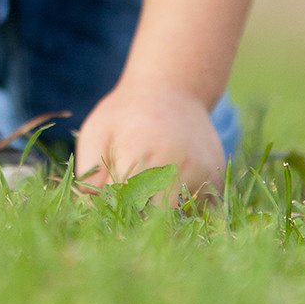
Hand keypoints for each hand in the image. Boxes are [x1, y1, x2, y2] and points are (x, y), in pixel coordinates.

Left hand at [75, 78, 225, 199]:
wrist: (173, 88)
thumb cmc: (127, 112)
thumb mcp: (98, 130)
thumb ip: (90, 169)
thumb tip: (94, 202)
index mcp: (138, 154)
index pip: (123, 204)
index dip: (115, 206)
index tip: (112, 198)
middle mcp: (173, 165)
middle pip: (152, 215)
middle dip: (139, 214)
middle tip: (132, 196)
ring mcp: (198, 170)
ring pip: (176, 214)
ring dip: (163, 209)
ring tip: (154, 184)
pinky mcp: (214, 175)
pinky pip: (200, 208)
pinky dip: (186, 204)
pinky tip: (175, 183)